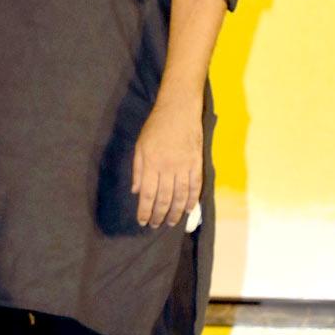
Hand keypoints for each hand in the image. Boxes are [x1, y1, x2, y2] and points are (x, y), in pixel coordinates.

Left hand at [131, 97, 202, 227]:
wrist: (179, 109)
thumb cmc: (155, 127)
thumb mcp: (140, 146)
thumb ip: (138, 170)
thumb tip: (136, 191)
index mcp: (151, 164)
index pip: (148, 194)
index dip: (145, 211)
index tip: (143, 222)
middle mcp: (168, 168)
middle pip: (164, 199)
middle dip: (159, 215)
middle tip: (156, 225)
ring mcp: (184, 166)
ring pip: (180, 196)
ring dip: (175, 212)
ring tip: (171, 222)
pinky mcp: (197, 163)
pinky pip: (195, 186)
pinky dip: (192, 199)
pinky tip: (188, 209)